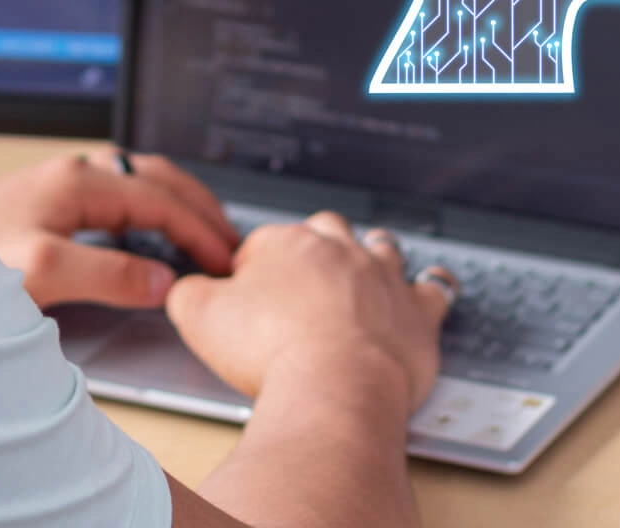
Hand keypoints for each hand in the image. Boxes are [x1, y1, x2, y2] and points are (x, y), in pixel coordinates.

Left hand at [0, 149, 241, 309]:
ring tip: (202, 235)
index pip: (159, 199)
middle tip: (230, 241)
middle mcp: (71, 175)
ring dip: (174, 206)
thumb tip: (161, 280)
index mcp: (77, 180)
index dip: (198, 230)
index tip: (226, 260)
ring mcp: (58, 189)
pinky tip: (149, 238)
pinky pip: (116, 202)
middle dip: (198, 206)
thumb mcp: (43, 273)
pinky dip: (148, 215)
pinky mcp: (45, 208)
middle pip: (155, 179)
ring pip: (136, 185)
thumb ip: (107, 275)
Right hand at [165, 211, 455, 414]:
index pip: (264, 243)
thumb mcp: (198, 317)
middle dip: (313, 248)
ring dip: (370, 255)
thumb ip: (188, 293)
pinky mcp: (417, 311)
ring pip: (380, 246)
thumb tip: (187, 288)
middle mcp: (338, 249)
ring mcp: (383, 277)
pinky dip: (426, 290)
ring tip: (360, 271)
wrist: (333, 389)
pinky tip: (421, 294)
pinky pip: (432, 288)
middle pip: (325, 231)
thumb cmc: (271, 353)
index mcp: (285, 243)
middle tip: (301, 281)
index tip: (248, 297)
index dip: (253, 271)